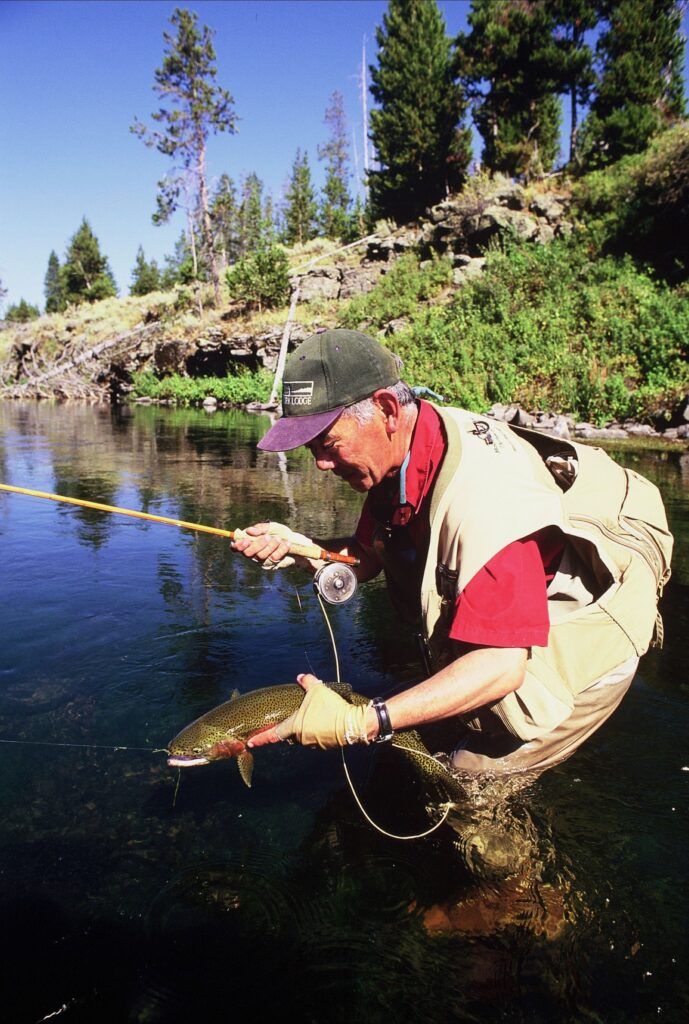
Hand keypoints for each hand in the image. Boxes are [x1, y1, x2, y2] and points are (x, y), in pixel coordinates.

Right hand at [231, 521, 319, 570]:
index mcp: (249, 542)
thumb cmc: (280, 533)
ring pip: (261, 556)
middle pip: (247, 553)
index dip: (237, 546)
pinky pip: (273, 558)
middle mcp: (252, 553)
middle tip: (267, 537)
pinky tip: (287, 544)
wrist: (296, 542)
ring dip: (271, 546)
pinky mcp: (271, 565)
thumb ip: (260, 528)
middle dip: (257, 545)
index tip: (245, 541)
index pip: (236, 547)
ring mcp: (261, 560)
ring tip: (278, 539)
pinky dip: (281, 549)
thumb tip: (249, 531)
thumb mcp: (271, 527)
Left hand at [247, 674, 371, 749]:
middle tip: (302, 713)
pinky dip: (318, 731)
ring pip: (304, 735)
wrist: (351, 724)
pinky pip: (316, 738)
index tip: (250, 742)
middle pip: (291, 732)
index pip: (272, 734)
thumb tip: (301, 677)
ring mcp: (312, 743)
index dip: (260, 738)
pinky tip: (326, 721)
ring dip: (307, 727)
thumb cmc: (330, 707)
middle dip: (293, 724)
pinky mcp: (324, 746)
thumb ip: (307, 682)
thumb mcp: (318, 690)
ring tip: (318, 715)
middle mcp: (300, 737)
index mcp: (294, 725)